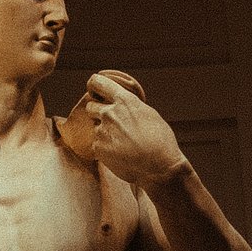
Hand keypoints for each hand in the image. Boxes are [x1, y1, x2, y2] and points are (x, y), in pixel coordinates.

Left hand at [66, 68, 184, 189]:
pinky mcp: (98, 149)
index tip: (95, 90)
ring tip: (122, 143)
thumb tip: (121, 103)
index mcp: (124, 101)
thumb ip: (130, 106)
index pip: (98, 83)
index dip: (94, 85)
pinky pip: (96, 144)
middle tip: (111, 123)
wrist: (160, 167)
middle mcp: (109, 113)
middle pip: (91, 106)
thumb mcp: (148, 114)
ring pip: (95, 128)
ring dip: (104, 133)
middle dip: (97, 112)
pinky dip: (105, 148)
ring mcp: (102, 132)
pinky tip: (120, 154)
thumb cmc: (160, 140)